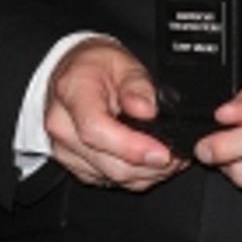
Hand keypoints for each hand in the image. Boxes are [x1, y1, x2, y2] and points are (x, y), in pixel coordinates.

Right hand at [44, 38, 184, 190]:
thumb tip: (147, 110)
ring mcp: (66, 150)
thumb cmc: (95, 67)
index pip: (96, 130)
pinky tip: (150, 161)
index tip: (162, 151)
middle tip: (178, 154)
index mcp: (72, 93)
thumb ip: (137, 84)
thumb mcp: (121, 61)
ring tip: (171, 157)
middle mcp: (63, 126)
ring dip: (148, 173)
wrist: (71, 75)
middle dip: (150, 164)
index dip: (132, 146)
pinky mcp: (76, 166)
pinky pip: (111, 180)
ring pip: (113, 177)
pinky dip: (137, 175)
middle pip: (108, 162)